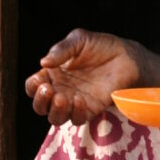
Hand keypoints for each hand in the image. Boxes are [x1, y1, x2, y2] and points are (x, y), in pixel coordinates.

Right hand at [25, 28, 140, 126]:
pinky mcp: (91, 109)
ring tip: (61, 98)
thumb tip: (43, 63)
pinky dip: (76, 112)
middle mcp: (61, 90)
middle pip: (40, 107)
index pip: (33, 86)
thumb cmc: (101, 46)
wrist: (127, 56)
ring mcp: (75, 102)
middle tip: (49, 90)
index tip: (42, 79)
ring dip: (55, 111)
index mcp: (53, 74)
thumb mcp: (79, 40)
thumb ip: (61, 49)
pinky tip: (79, 98)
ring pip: (56, 118)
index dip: (33, 86)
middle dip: (40, 101)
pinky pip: (78, 119)